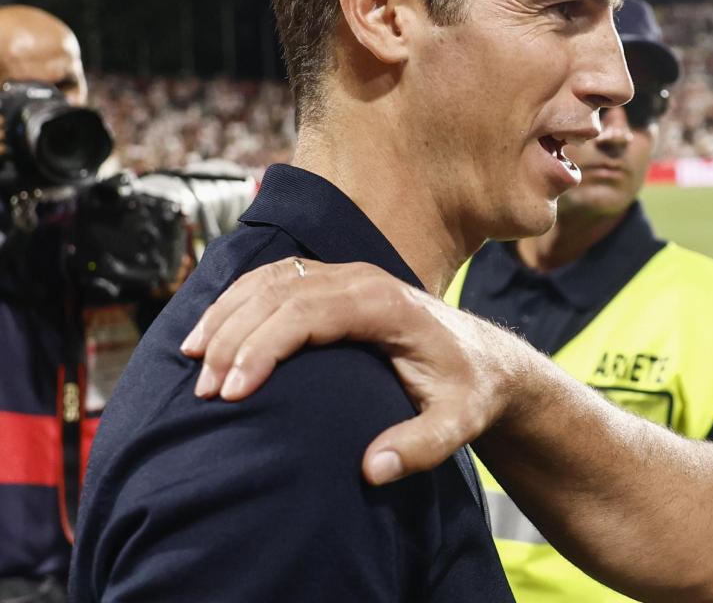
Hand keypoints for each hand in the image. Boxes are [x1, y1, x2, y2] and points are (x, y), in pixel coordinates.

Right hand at [180, 258, 529, 484]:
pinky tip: (211, 331)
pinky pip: (276, 279)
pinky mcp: (336, 284)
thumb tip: (372, 470)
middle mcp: (363, 279)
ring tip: (193, 362)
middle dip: (232, 340)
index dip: (262, 348)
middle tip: (205, 392)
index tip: (234, 393)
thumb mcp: (458, 424)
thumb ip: (420, 446)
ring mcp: (348, 276)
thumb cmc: (470, 392)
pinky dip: (238, 301)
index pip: (306, 313)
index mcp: (387, 304)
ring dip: (226, 316)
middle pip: (278, 294)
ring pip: (270, 280)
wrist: (486, 363)